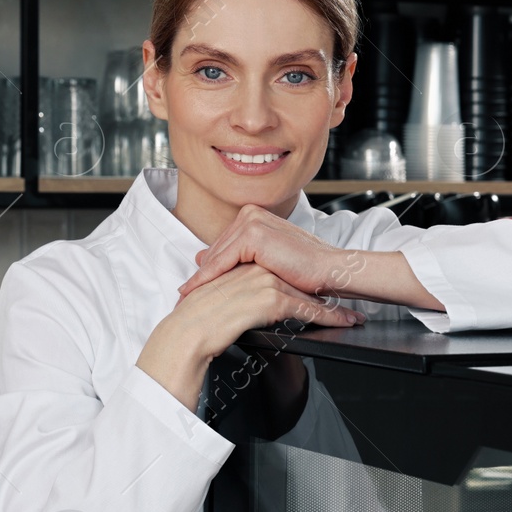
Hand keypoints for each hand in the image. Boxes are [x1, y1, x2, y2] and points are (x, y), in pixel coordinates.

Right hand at [138, 262, 359, 410]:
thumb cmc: (195, 324)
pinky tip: (339, 323)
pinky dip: (325, 317)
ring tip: (350, 317)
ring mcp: (263, 282)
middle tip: (346, 304)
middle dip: (323, 294)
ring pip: (305, 295)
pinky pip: (303, 309)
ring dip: (331, 308)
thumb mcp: (217, 303)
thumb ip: (233, 296)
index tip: (321, 291)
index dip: (303, 284)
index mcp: (242, 267)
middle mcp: (255, 270)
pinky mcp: (268, 299)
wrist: (187, 334)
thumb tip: (244, 304)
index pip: (281, 273)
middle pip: (298, 282)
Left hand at [177, 204, 347, 299]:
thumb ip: (238, 257)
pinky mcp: (253, 235)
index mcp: (254, 216)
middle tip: (181, 295)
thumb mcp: (266, 261)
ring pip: (217, 256)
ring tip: (184, 297)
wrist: (330, 271)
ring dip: (200, 278)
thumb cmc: (306, 270)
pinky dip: (208, 278)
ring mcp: (252, 221)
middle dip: (200, 274)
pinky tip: (195, 292)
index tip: (191, 286)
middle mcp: (250, 214)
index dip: (207, 268)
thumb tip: (201, 258)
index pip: (223, 245)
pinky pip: (222, 261)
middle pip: (216, 250)